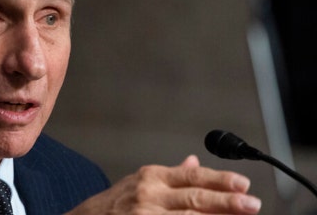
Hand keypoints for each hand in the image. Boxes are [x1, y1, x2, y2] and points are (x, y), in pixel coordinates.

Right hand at [66, 155, 261, 213]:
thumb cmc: (113, 204)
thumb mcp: (139, 182)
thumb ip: (170, 175)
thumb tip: (195, 162)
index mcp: (151, 176)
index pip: (192, 176)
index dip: (220, 179)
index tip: (244, 183)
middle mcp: (149, 194)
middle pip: (194, 198)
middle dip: (227, 201)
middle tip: (252, 203)